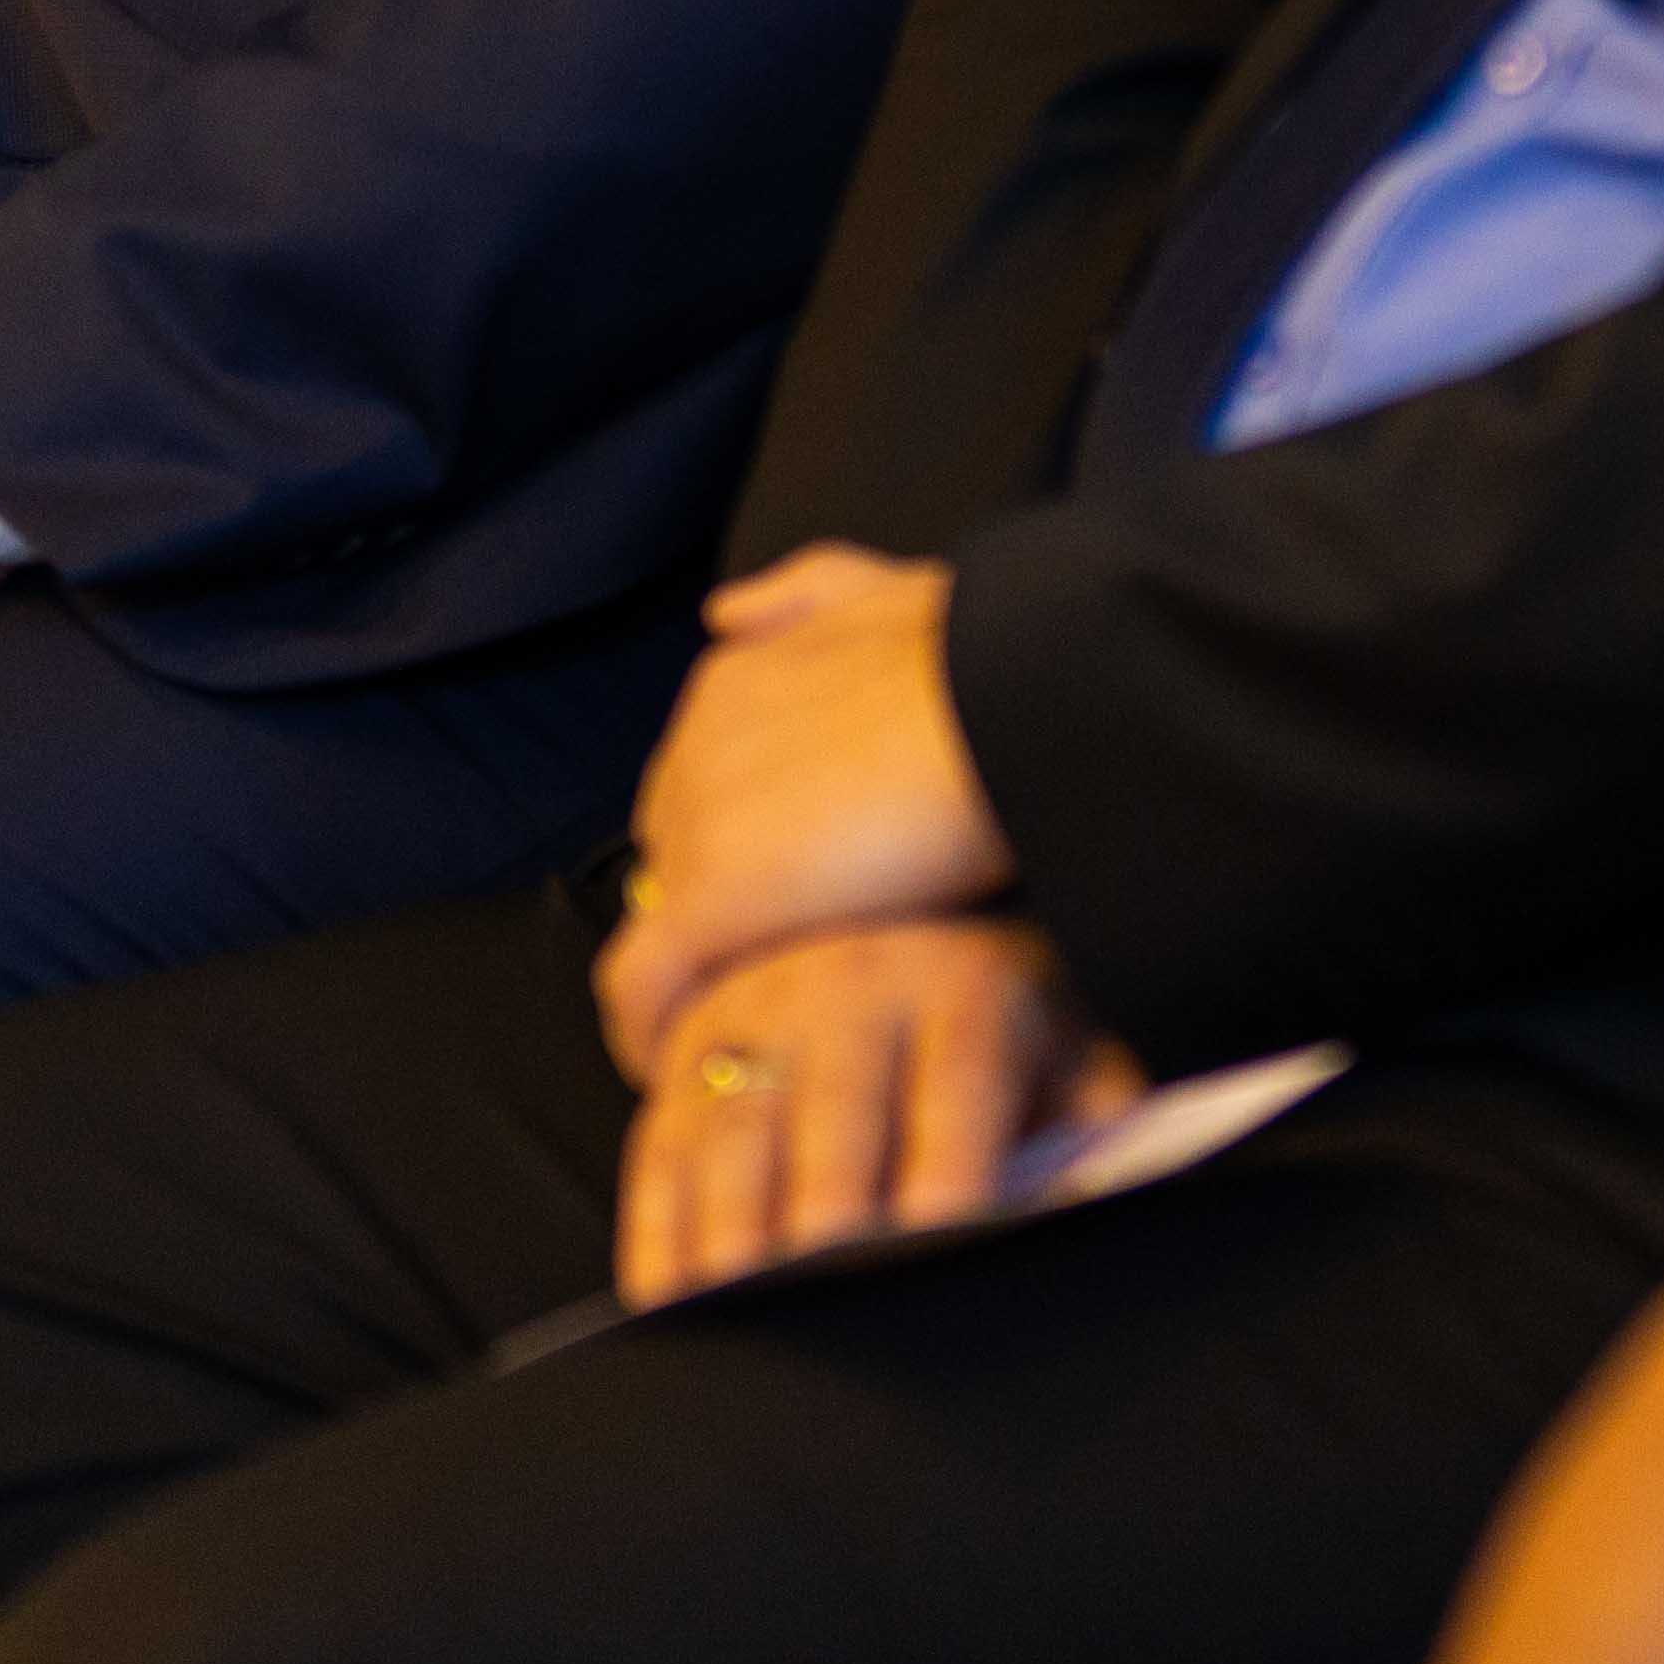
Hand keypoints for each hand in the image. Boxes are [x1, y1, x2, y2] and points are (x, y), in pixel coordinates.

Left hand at [592, 545, 1006, 1076]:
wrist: (1019, 709)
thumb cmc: (987, 658)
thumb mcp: (890, 592)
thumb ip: (805, 595)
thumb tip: (726, 612)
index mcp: (735, 677)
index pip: (703, 782)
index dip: (742, 844)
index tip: (790, 894)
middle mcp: (697, 743)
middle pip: (677, 854)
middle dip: (721, 906)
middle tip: (785, 967)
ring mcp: (697, 824)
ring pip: (662, 921)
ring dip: (699, 971)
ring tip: (751, 1026)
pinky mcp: (710, 903)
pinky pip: (644, 985)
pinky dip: (647, 1033)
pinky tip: (676, 1072)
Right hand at [613, 919, 1141, 1309]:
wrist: (903, 918)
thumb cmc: (1004, 1026)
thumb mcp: (1070, 1049)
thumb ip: (1098, 1118)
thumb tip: (1112, 1196)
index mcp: (963, 985)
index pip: (958, 1077)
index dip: (951, 1158)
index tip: (942, 1234)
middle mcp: (848, 988)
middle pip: (834, 1109)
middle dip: (825, 1203)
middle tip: (819, 1286)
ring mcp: (756, 1017)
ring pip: (735, 1130)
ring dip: (728, 1227)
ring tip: (734, 1311)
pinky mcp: (687, 1057)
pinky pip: (661, 1148)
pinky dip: (657, 1229)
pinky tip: (666, 1301)